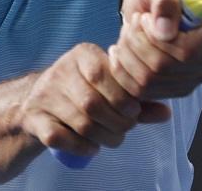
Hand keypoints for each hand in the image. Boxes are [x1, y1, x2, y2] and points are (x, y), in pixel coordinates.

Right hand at [19, 42, 169, 158]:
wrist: (37, 98)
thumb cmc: (84, 89)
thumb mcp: (109, 85)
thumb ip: (137, 98)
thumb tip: (167, 113)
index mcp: (82, 55)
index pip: (103, 73)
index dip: (123, 97)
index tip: (135, 111)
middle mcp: (60, 71)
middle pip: (93, 102)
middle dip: (116, 121)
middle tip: (126, 128)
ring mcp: (45, 95)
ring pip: (80, 122)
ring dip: (104, 136)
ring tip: (115, 138)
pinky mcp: (34, 118)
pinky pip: (60, 137)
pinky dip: (81, 147)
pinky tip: (93, 146)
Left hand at [109, 0, 201, 99]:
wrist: (156, 7)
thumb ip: (164, 0)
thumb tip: (164, 31)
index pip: (186, 50)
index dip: (155, 38)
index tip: (143, 18)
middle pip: (163, 68)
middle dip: (136, 44)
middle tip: (132, 23)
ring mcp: (195, 77)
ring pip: (148, 82)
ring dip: (126, 56)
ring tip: (127, 35)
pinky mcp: (176, 90)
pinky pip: (140, 92)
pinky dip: (122, 72)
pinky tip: (121, 52)